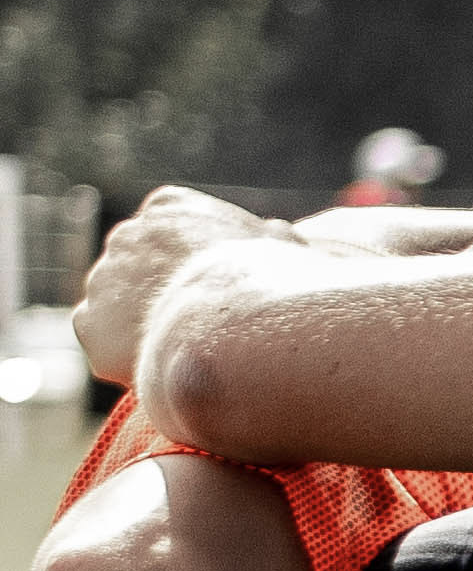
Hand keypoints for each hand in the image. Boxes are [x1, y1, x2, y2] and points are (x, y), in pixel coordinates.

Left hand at [74, 187, 294, 392]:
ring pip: (118, 303)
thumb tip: (275, 237)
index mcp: (171, 206)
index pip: (171, 227)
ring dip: (141, 322)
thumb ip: (270, 239)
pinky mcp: (89, 321)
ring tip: (184, 349)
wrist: (234, 329)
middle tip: (200, 323)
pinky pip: (102, 340)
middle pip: (140, 265)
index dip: (192, 260)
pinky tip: (160, 365)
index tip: (214, 285)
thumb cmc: (271, 287)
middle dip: (161, 289)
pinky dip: (124, 353)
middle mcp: (127, 234)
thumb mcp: (286, 248)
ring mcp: (103, 277)